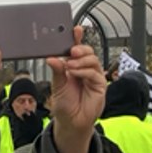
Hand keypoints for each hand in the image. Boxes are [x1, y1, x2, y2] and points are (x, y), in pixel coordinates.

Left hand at [45, 26, 105, 152]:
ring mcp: (93, 76)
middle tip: (70, 51)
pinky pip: (94, 72)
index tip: (74, 29)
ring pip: (92, 59)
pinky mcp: (100, 85)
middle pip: (87, 51)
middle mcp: (84, 69)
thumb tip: (51, 58)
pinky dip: (84, 71)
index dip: (76, 38)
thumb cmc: (65, 104)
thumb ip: (57, 71)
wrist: (71, 122)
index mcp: (73, 66)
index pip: (76, 49)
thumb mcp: (57, 85)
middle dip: (79, 48)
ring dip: (80, 60)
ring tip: (70, 65)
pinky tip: (75, 73)